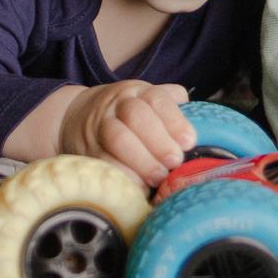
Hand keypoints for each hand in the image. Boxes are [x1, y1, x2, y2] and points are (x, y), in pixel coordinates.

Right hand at [61, 82, 193, 184]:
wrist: (74, 116)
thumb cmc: (124, 114)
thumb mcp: (146, 101)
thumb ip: (173, 107)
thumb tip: (202, 120)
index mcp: (137, 92)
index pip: (157, 99)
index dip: (175, 120)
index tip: (189, 141)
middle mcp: (117, 105)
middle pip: (137, 116)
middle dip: (159, 141)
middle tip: (175, 162)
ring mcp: (99, 127)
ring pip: (118, 138)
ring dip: (141, 160)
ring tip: (159, 176)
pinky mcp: (88, 150)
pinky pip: (104, 162)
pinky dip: (123, 174)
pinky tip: (139, 185)